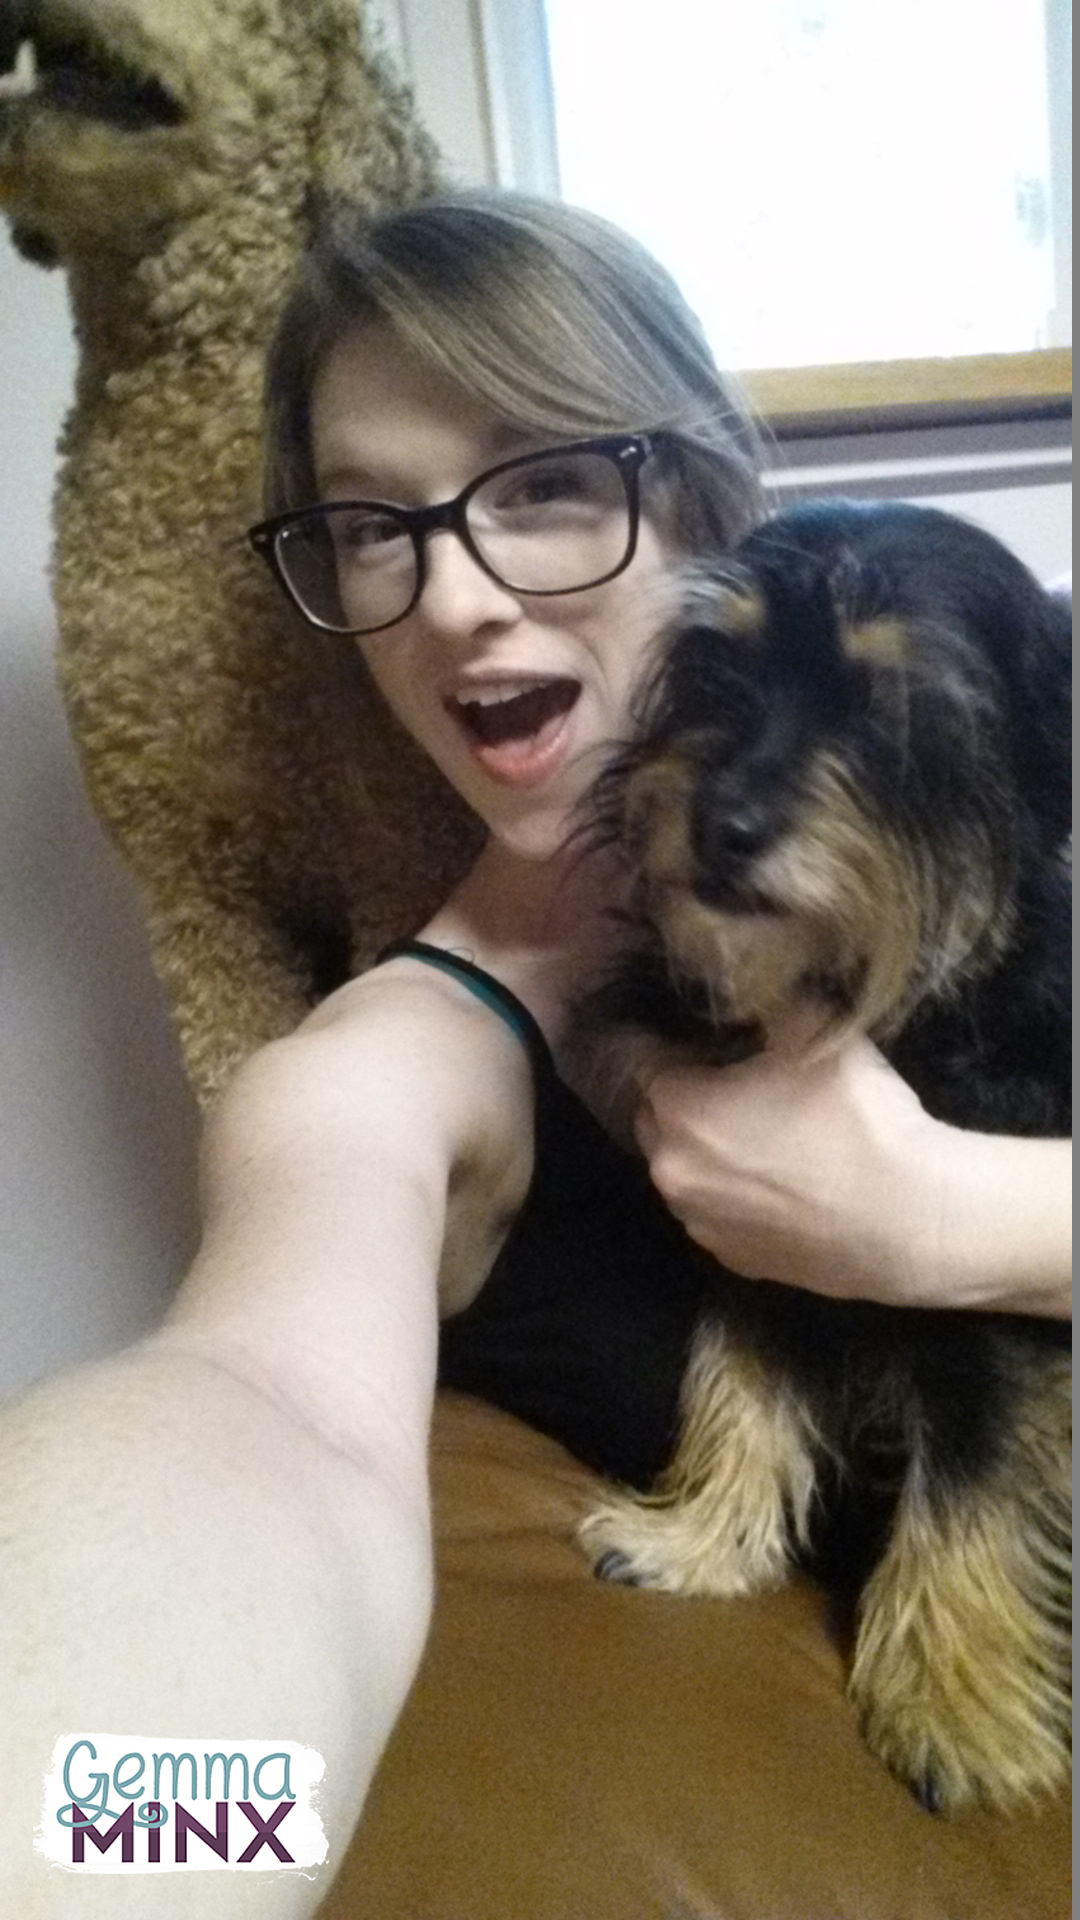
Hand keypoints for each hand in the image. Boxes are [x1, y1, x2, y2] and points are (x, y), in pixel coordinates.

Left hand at [634, 1009, 945, 1305]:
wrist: (910, 1222)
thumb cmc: (858, 1119)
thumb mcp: (817, 1031)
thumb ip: (767, 1004)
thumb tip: (747, 987)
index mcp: (678, 1109)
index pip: (640, 1059)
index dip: (667, 1043)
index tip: (696, 1036)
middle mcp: (670, 1171)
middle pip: (656, 1119)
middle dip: (683, 1100)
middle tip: (734, 1085)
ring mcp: (699, 1224)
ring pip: (685, 1171)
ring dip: (706, 1152)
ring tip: (761, 1138)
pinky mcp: (732, 1261)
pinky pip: (717, 1214)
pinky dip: (734, 1198)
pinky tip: (778, 1185)